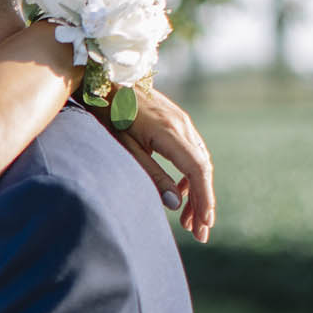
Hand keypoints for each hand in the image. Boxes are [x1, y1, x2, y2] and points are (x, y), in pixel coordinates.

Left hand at [111, 84, 214, 242]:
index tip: (204, 223)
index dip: (203, 198)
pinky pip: (192, 152)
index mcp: (170, 133)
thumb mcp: (125, 147)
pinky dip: (191, 176)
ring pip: (200, 162)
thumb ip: (151, 174)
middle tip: (200, 233)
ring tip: (190, 220)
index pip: (197, 170)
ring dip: (198, 192)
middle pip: (203, 169)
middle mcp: (182, 126)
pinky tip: (180, 192)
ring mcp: (182, 122)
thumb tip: (174, 203)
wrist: (107, 78)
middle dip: (203, 203)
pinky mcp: (177, 122)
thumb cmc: (109, 113)